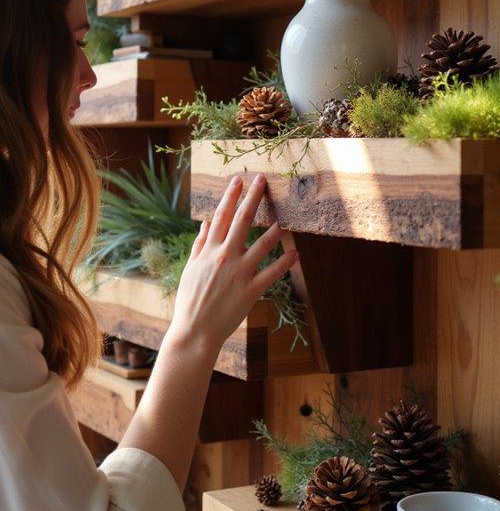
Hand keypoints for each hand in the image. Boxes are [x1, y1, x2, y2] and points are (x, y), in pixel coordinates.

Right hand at [171, 174, 297, 349]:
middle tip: (263, 180)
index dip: (231, 195)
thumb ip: (200, 245)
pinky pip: (272, 273)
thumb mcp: (190, 269)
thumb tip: (206, 223)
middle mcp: (225, 256)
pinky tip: (296, 253)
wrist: (194, 331)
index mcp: (209, 250)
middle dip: (253, 197)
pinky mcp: (251, 290)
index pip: (221, 215)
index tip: (239, 179)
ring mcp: (239, 273)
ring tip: (286, 217)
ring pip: (262, 243)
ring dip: (275, 228)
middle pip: (242, 220)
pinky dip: (285, 262)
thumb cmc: (190, 300)